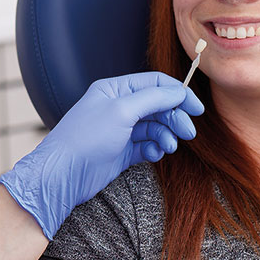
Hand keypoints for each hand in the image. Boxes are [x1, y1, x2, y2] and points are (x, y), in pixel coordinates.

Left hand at [0, 72, 203, 238]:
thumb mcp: (122, 111)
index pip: (155, 84)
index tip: (196, 108)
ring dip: (166, 135)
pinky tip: (155, 155)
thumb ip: (153, 98)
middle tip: (188, 133)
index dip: (178, 93)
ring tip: (169, 147)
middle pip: (158, 106)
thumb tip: (179, 92)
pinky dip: (155, 149)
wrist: (63, 176)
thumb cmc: (85, 138)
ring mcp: (120, 130)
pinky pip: (147, 146)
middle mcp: (118, 107)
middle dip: (175, 118)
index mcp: (115, 89)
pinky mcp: (121, 151)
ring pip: (154, 127)